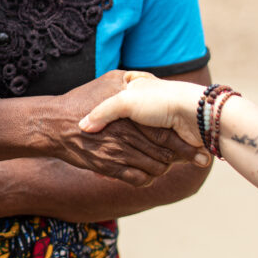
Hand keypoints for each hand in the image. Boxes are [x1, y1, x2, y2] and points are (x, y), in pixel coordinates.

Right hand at [41, 71, 208, 186]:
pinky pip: (137, 179)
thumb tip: (147, 78)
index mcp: (132, 114)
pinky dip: (146, 179)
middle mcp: (128, 133)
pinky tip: (148, 174)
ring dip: (164, 168)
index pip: (166, 131)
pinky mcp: (109, 166)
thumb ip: (131, 79)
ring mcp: (119, 151)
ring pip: (154, 167)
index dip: (185, 141)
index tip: (202, 145)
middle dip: (184, 158)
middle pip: (165, 152)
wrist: (55, 123)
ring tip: (169, 164)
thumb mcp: (108, 80)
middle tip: (199, 159)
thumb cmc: (81, 100)